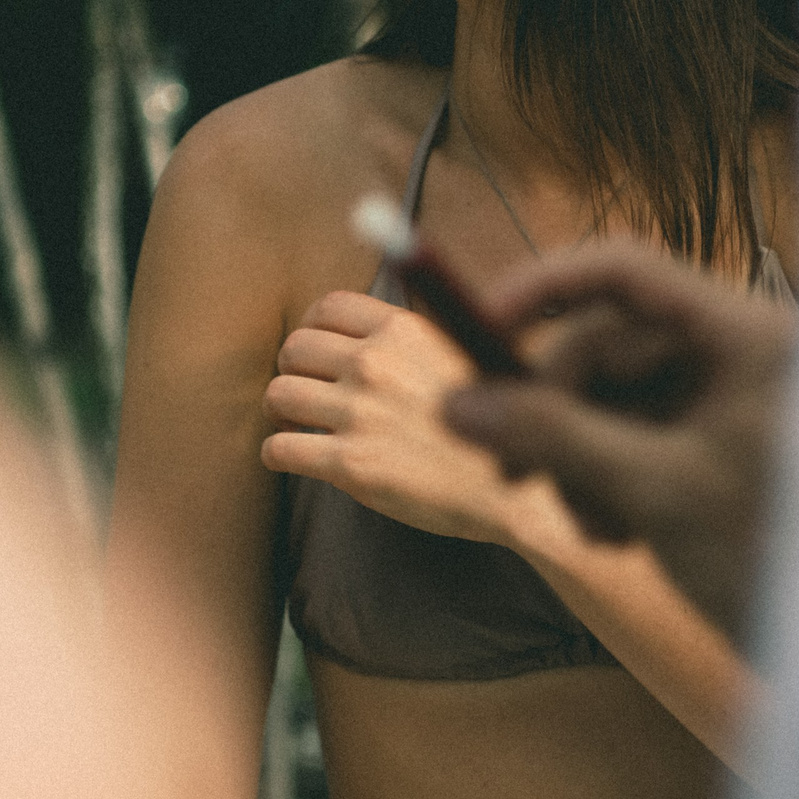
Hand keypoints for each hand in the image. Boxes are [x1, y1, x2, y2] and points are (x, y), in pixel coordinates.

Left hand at [261, 290, 564, 550]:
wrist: (520, 491)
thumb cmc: (498, 428)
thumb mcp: (463, 356)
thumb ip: (415, 341)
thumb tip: (376, 332)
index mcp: (404, 331)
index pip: (329, 306)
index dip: (313, 326)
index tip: (316, 347)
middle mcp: (376, 365)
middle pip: (295, 348)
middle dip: (293, 368)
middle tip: (305, 388)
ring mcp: (359, 414)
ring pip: (280, 395)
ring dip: (282, 410)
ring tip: (297, 423)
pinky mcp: (350, 464)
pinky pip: (281, 448)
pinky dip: (278, 453)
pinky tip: (294, 457)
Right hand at [443, 240, 795, 636]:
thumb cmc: (773, 556)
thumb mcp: (655, 489)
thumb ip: (555, 437)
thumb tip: (454, 404)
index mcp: (747, 333)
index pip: (625, 271)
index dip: (542, 289)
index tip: (474, 333)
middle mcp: (741, 352)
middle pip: (609, 345)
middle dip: (556, 412)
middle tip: (508, 472)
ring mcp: (730, 403)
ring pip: (616, 400)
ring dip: (581, 460)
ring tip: (595, 529)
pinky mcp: (718, 450)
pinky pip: (639, 439)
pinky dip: (612, 480)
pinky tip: (618, 535)